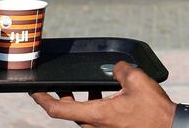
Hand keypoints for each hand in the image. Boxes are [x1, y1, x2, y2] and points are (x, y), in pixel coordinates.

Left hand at [30, 61, 176, 127]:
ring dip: (80, 101)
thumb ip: (120, 69)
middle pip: (69, 112)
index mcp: (96, 115)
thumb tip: (115, 67)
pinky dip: (94, 106)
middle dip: (63, 96)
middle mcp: (96, 127)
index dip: (42, 99)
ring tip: (86, 87)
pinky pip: (95, 120)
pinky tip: (106, 95)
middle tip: (60, 84)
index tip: (34, 91)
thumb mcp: (137, 80)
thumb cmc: (154, 110)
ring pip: (83, 117)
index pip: (58, 109)